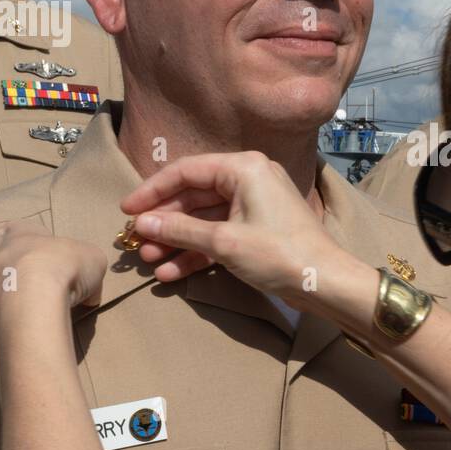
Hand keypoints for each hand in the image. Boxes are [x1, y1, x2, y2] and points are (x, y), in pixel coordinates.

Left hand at [0, 221, 106, 351]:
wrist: (32, 303)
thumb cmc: (62, 269)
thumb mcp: (93, 260)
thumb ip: (88, 269)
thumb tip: (89, 293)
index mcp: (14, 232)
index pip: (22, 232)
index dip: (39, 249)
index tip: (55, 264)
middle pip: (0, 262)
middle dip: (17, 274)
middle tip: (42, 290)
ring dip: (3, 300)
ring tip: (28, 315)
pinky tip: (16, 334)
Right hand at [119, 152, 344, 303]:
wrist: (324, 282)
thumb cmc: (278, 253)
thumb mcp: (224, 242)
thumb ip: (180, 230)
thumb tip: (142, 224)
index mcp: (244, 168)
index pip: (187, 171)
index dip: (153, 190)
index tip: (126, 210)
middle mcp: (249, 179)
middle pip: (194, 196)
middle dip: (164, 222)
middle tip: (135, 242)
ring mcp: (254, 205)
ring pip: (204, 219)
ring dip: (176, 241)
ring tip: (148, 261)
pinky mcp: (256, 229)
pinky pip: (218, 235)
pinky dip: (196, 252)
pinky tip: (170, 273)